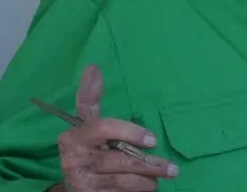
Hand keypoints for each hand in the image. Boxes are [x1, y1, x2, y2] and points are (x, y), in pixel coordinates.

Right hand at [55, 65, 178, 190]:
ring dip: (149, 181)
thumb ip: (90, 99)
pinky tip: (145, 188)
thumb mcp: (89, 125)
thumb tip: (92, 67)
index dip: (131, 132)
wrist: (75, 187)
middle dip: (151, 165)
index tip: (153, 140)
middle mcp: (74, 160)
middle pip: (122, 159)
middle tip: (172, 169)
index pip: (103, 127)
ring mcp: (81, 182)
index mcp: (74, 137)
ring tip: (159, 178)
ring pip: (126, 181)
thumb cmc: (90, 149)